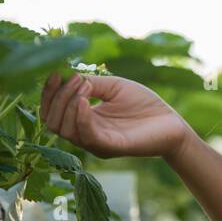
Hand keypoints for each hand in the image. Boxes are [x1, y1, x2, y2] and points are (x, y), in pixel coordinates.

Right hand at [39, 72, 192, 160]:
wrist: (173, 123)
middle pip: (53, 122)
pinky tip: (84, 101)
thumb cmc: (144, 105)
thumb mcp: (114, 87)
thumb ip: (91, 83)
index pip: (52, 113)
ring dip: (68, 104)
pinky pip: (87, 136)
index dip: (48, 94)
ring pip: (65, 130)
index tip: (54, 74)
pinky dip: (81, 117)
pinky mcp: (112, 147)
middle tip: (74, 79)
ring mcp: (97, 143)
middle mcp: (86, 135)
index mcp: (84, 121)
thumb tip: (67, 77)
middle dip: (57, 98)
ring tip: (84, 86)